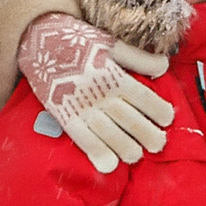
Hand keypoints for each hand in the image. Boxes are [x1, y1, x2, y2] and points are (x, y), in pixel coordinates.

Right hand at [17, 11, 173, 172]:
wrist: (38, 40)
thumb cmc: (78, 40)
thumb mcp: (110, 43)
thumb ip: (138, 58)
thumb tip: (164, 66)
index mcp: (113, 74)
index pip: (143, 97)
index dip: (159, 110)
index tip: (168, 118)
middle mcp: (100, 93)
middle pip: (129, 119)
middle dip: (147, 134)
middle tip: (159, 144)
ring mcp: (81, 107)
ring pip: (109, 133)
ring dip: (126, 147)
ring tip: (137, 156)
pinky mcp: (63, 115)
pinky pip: (82, 138)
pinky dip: (96, 153)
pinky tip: (108, 165)